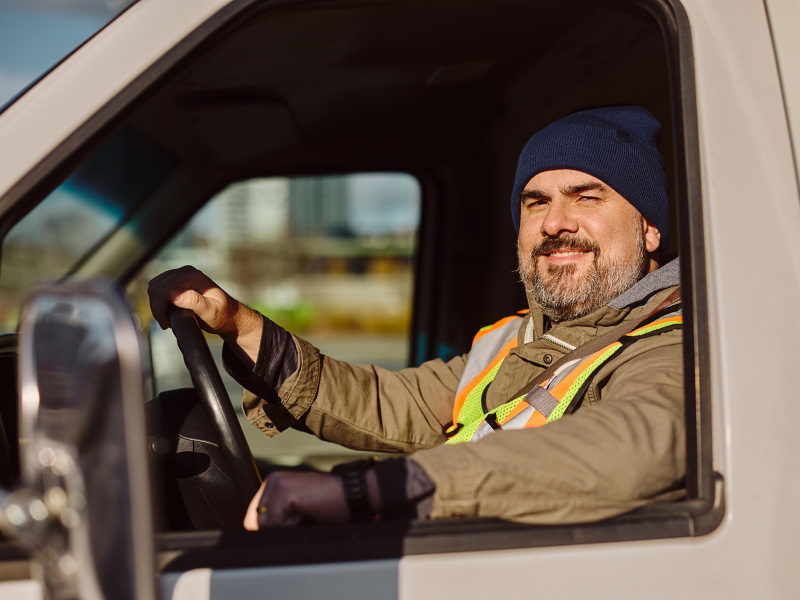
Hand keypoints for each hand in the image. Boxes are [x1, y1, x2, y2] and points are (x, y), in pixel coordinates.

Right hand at [147, 266, 262, 362]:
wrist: (230, 315)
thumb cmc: (223, 316)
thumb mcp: (211, 312)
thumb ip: (194, 301)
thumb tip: (173, 293)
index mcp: (192, 276)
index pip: (162, 289)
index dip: (159, 308)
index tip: (166, 324)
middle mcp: (185, 272)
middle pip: (155, 287)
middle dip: (157, 307)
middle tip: (167, 323)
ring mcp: (182, 275)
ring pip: (155, 287)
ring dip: (157, 305)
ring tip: (168, 319)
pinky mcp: (179, 281)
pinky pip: (159, 288)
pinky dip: (159, 301)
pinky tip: (169, 312)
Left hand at [243, 471, 350, 527]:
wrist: (352, 495)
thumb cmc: (329, 506)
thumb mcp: (296, 513)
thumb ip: (276, 519)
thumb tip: (259, 535)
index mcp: (274, 484)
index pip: (254, 518)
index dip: (272, 529)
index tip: (295, 520)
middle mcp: (272, 480)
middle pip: (255, 523)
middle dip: (277, 528)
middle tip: (302, 515)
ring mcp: (277, 484)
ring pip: (262, 525)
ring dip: (284, 527)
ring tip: (304, 512)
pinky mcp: (284, 491)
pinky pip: (273, 524)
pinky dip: (291, 525)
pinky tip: (307, 509)